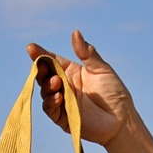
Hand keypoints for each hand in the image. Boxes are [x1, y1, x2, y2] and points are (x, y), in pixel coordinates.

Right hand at [26, 31, 131, 146]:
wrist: (121, 120)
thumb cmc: (114, 93)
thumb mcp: (101, 69)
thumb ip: (87, 53)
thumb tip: (75, 32)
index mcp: (72, 72)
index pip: (52, 61)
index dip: (41, 54)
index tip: (31, 48)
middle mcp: (65, 86)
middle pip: (45, 75)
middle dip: (40, 69)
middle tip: (41, 65)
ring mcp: (63, 101)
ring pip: (45, 91)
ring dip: (47, 85)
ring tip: (56, 82)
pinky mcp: (63, 117)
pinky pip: (50, 109)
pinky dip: (50, 102)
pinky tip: (58, 97)